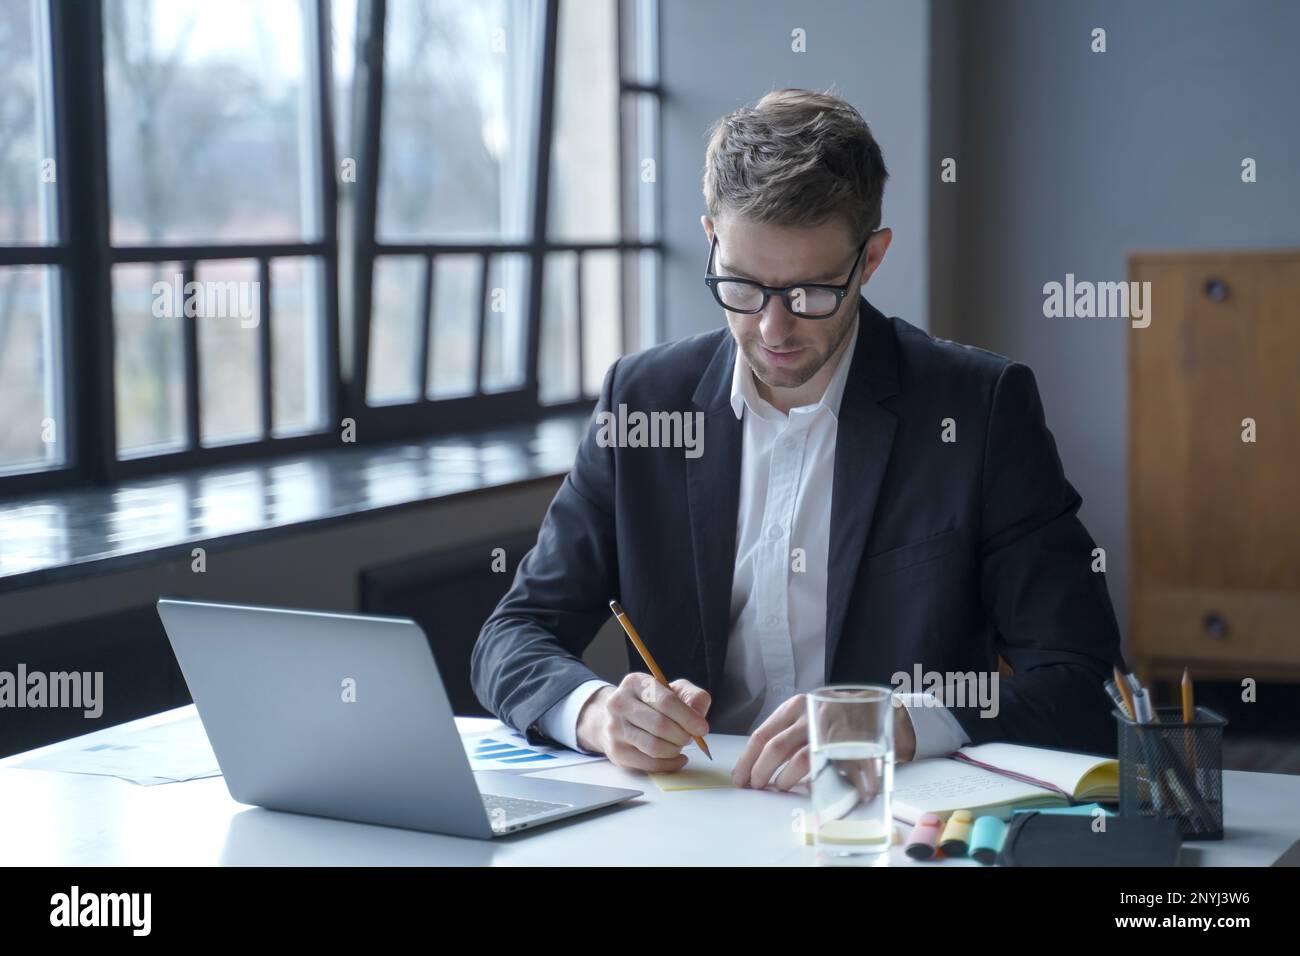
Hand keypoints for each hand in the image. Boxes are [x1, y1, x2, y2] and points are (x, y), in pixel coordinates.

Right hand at [575, 673, 710, 771]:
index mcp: (636, 683)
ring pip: (654, 747)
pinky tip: (676, 757)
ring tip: (679, 745)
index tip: (702, 728)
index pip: (666, 701)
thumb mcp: (674, 690)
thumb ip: (693, 697)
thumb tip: (699, 715)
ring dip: (675, 749)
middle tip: (690, 737)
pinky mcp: (617, 751)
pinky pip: (650, 764)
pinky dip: (669, 764)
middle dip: (682, 735)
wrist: (616, 717)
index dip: (688, 717)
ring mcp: (615, 729)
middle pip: (660, 725)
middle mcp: (620, 704)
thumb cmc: (650, 704)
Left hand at [731, 693, 917, 790]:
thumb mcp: (806, 716)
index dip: (747, 759)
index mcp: (795, 707)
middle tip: (756, 786)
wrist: (877, 708)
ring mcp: (831, 729)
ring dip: (786, 779)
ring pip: (800, 759)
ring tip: (781, 787)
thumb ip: (785, 735)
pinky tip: (812, 789)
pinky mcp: (849, 745)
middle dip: (761, 771)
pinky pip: (829, 768)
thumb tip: (756, 764)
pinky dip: (819, 783)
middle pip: (776, 747)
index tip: (740, 777)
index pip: (762, 734)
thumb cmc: (834, 718)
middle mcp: (810, 715)